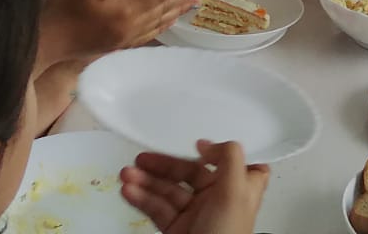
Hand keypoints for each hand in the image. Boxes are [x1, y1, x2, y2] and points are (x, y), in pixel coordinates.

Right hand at [40, 0, 194, 62]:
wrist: (45, 40)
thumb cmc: (65, 7)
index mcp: (130, 13)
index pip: (162, 0)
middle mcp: (132, 31)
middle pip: (163, 15)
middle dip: (180, 3)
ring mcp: (124, 42)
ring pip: (157, 27)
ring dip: (173, 16)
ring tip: (187, 8)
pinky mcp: (115, 47)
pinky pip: (146, 36)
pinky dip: (159, 27)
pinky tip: (161, 24)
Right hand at [121, 142, 269, 233]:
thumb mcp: (237, 192)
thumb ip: (229, 159)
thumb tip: (210, 144)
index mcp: (240, 188)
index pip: (231, 162)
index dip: (216, 151)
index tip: (195, 143)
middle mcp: (218, 200)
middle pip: (190, 172)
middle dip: (164, 165)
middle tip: (141, 158)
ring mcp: (195, 215)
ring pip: (169, 191)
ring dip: (146, 181)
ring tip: (127, 174)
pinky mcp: (176, 230)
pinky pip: (157, 209)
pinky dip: (142, 199)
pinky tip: (129, 191)